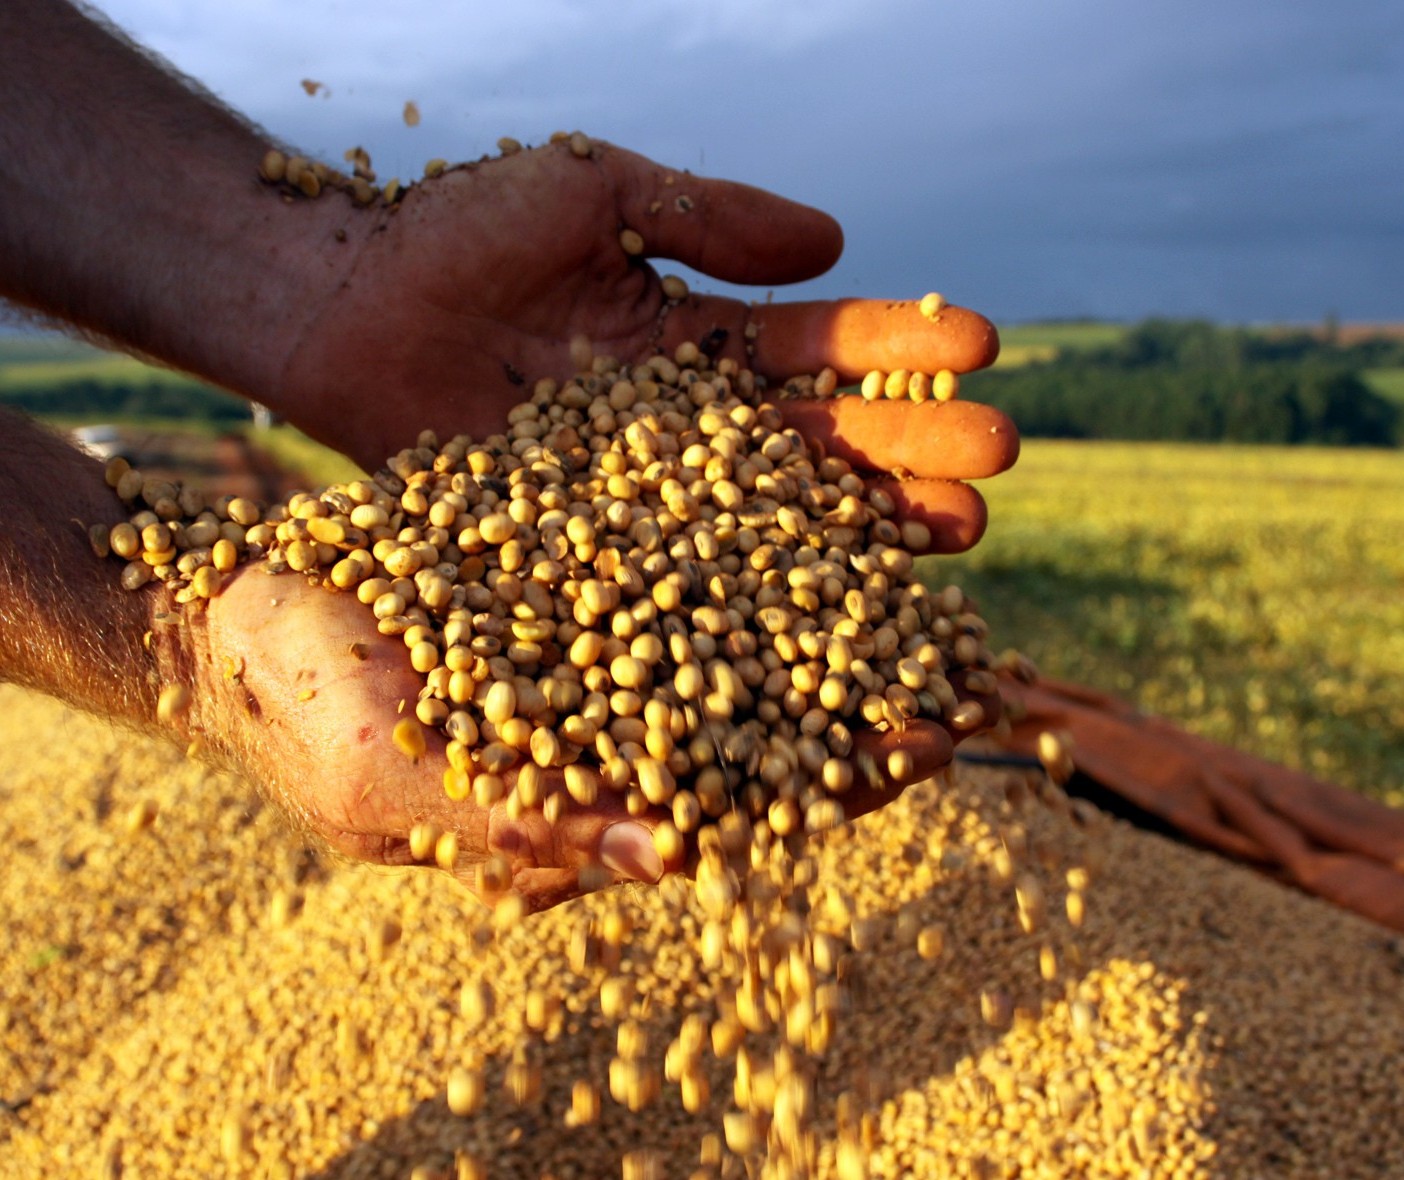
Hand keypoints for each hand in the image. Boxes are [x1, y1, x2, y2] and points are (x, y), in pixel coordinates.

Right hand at [186, 565, 1000, 912]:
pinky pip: (698, 517)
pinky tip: (829, 447)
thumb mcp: (394, 782)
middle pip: (778, 706)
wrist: (239, 597)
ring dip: (846, 571)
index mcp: (597, 792)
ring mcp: (616, 619)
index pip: (744, 804)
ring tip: (943, 518)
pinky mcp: (595, 536)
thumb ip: (531, 825)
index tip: (926, 744)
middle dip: (874, 678)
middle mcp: (626, 710)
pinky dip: (765, 493)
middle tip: (972, 643)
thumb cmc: (297, 704)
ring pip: (755, 602)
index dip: (836, 780)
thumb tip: (680, 859)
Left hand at [276, 140, 1010, 552]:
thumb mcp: (593, 196)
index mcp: (694, 335)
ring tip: (961, 531)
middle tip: (1001, 457)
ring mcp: (643, 493)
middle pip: (817, 441)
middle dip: (911, 444)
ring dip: (867, 524)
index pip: (815, 346)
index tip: (980, 346)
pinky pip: (688, 571)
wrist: (343, 307)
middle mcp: (684, 424)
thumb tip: (838, 241)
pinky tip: (831, 607)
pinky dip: (758, 591)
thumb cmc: (457, 234)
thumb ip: (706, 213)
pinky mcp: (592, 548)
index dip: (895, 345)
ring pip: (773, 516)